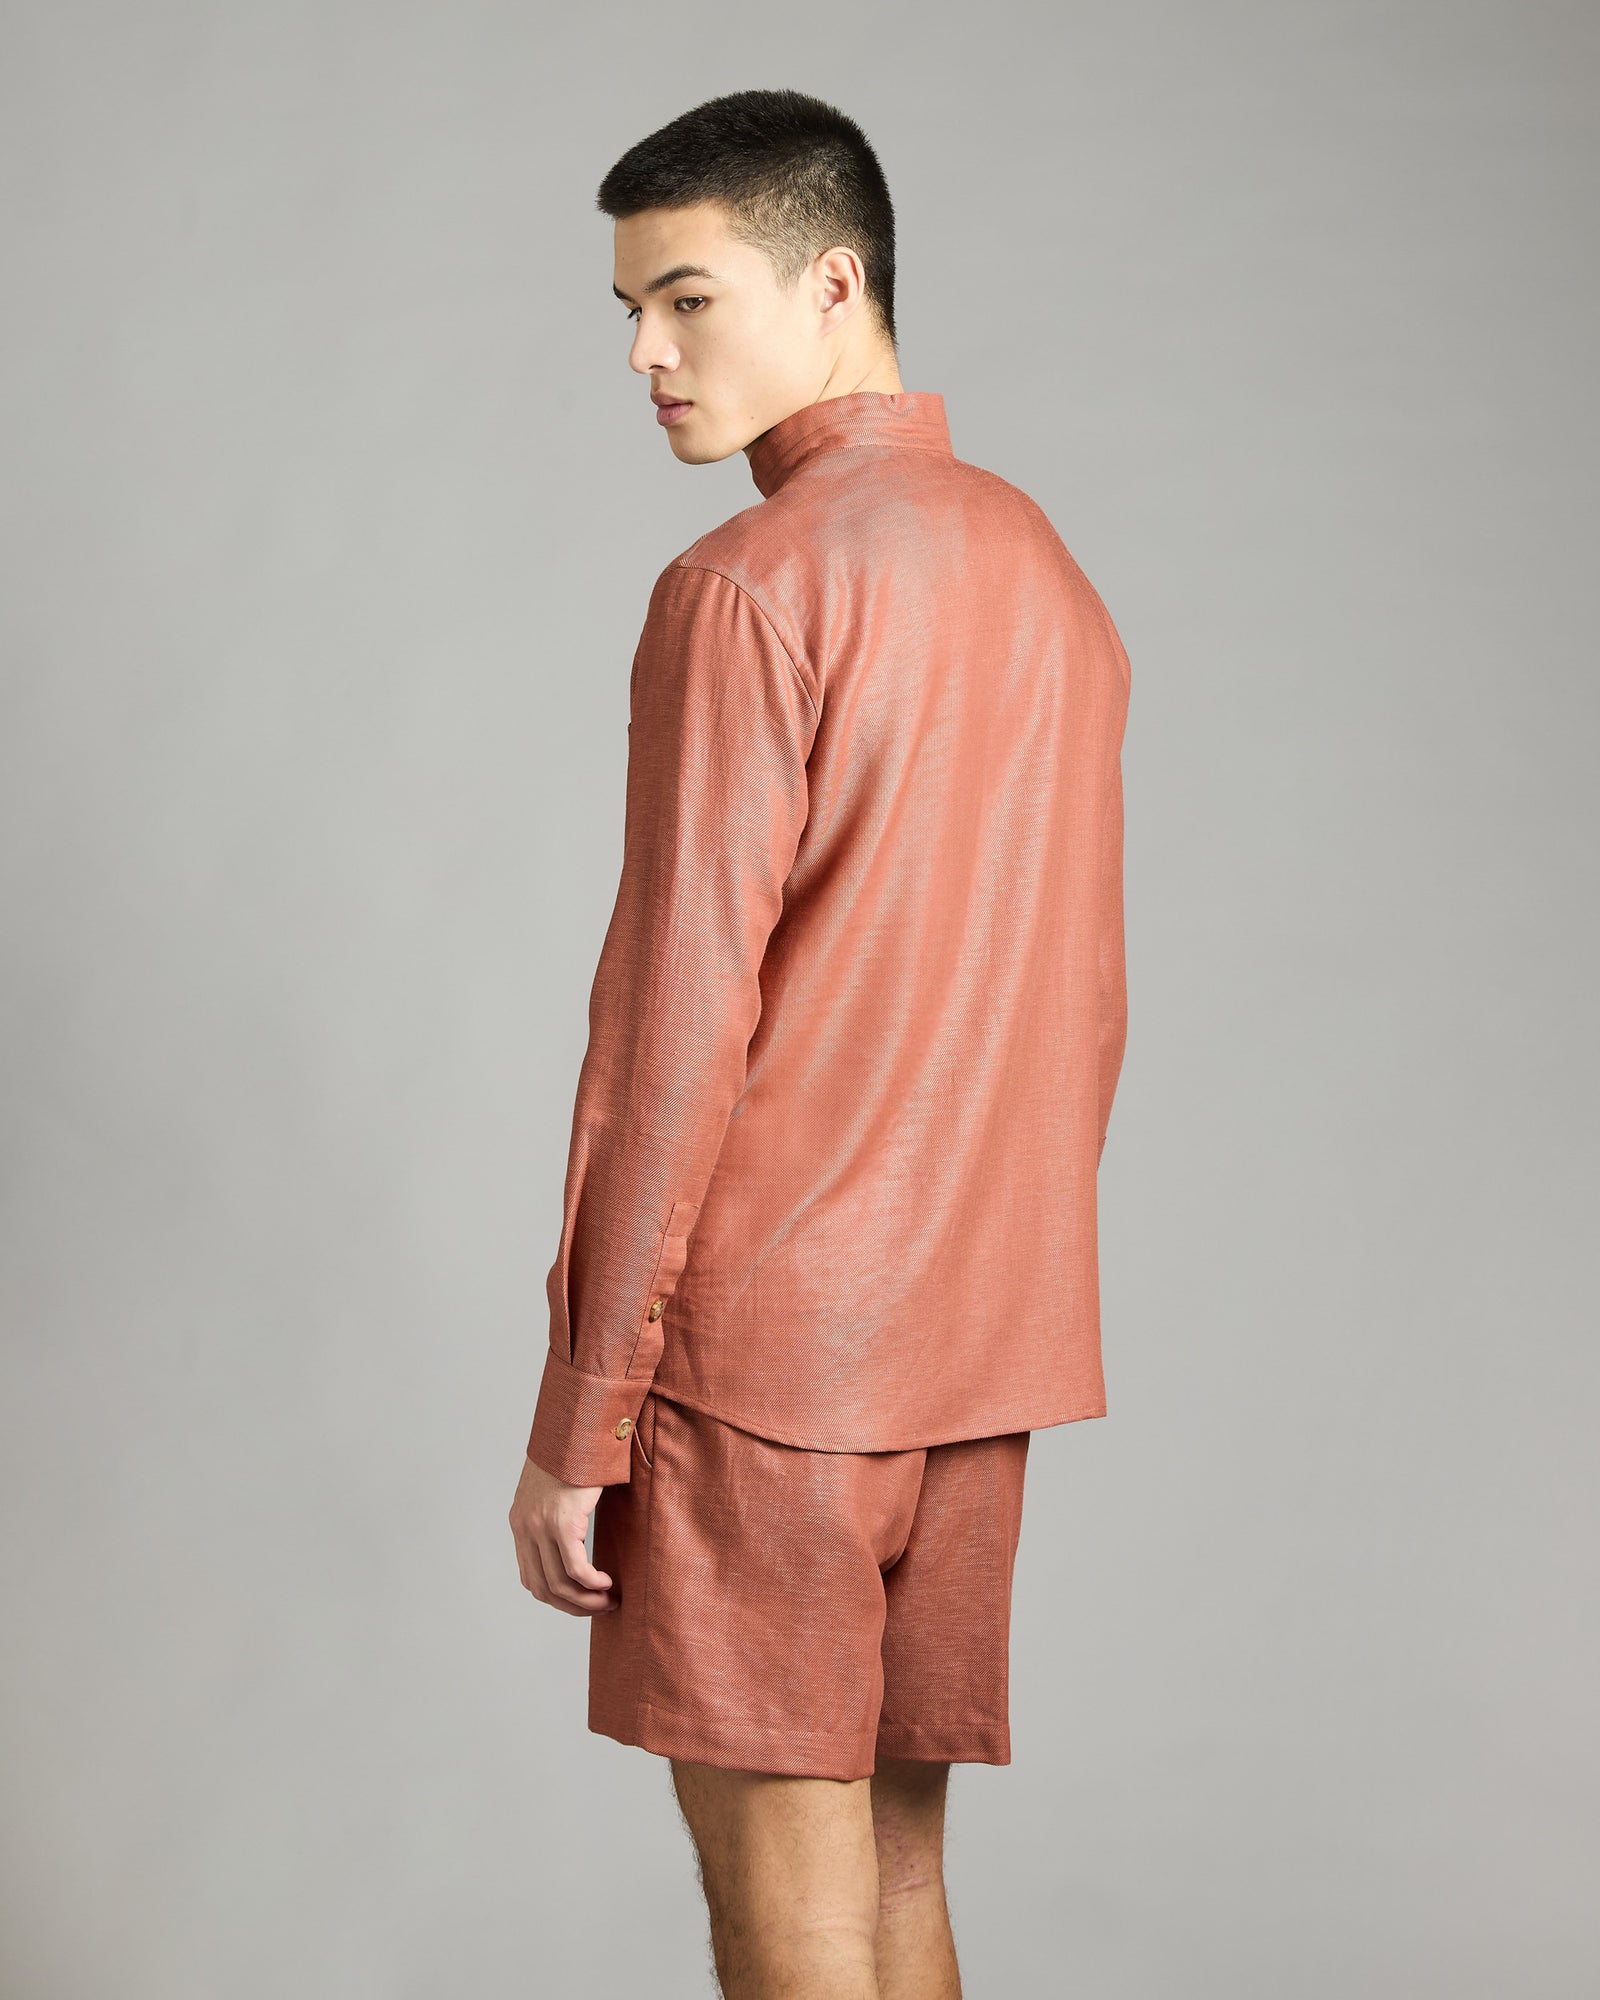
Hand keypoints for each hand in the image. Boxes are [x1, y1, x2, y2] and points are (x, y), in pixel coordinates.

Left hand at [510, 1453, 618, 1616]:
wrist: (577, 1426)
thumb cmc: (574, 1454)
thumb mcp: (555, 1489)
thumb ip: (556, 1514)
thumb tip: (577, 1539)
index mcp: (520, 1522)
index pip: (530, 1577)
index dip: (556, 1597)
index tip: (581, 1599)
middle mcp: (525, 1527)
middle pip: (542, 1588)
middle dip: (572, 1606)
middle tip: (599, 1607)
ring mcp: (541, 1525)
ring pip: (559, 1584)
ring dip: (585, 1600)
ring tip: (608, 1599)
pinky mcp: (562, 1521)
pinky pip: (576, 1568)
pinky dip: (593, 1583)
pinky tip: (608, 1583)